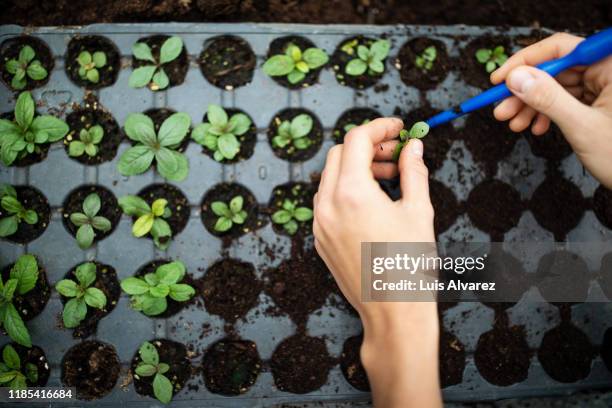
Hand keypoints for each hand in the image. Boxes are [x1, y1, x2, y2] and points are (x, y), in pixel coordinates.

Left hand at [313, 118, 440, 407]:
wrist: (393, 314)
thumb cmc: (411, 266)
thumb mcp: (419, 211)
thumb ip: (413, 171)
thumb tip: (413, 146)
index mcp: (352, 193)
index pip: (356, 140)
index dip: (379, 127)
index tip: (398, 127)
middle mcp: (327, 205)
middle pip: (339, 154)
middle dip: (368, 146)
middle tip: (397, 152)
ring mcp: (320, 224)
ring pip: (331, 177)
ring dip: (357, 168)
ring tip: (390, 177)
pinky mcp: (320, 239)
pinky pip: (328, 201)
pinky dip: (347, 189)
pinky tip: (374, 200)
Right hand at [491, 32, 611, 187]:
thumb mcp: (582, 127)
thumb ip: (548, 99)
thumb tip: (517, 78)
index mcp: (611, 66)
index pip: (561, 49)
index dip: (526, 61)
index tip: (500, 78)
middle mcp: (607, 72)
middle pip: (555, 70)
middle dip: (525, 91)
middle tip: (501, 109)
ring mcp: (604, 88)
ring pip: (556, 88)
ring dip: (531, 106)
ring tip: (514, 124)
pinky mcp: (599, 103)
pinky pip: (565, 101)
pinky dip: (546, 114)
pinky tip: (536, 127)